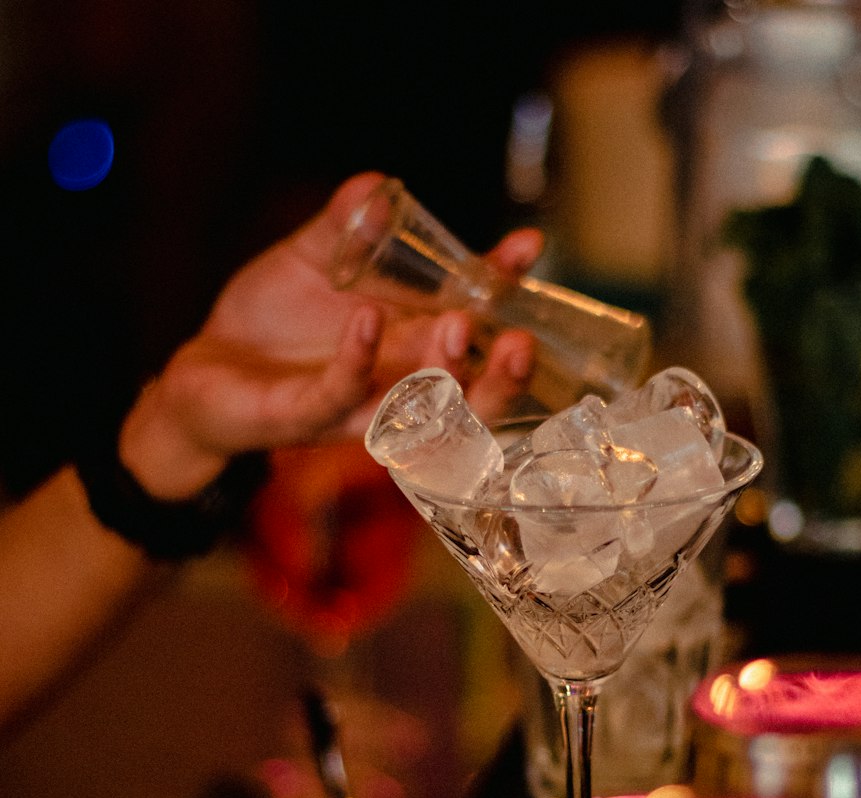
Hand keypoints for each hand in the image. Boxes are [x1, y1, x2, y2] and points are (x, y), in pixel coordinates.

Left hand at [119, 172, 542, 498]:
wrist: (202, 374)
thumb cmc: (269, 324)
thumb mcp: (310, 261)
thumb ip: (344, 227)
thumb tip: (379, 187)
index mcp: (409, 344)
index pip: (472, 321)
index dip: (502, 289)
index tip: (527, 247)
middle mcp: (396, 385)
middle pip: (470, 391)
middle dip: (500, 369)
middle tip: (516, 337)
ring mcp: (356, 405)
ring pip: (418, 412)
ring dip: (446, 374)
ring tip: (457, 326)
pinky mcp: (306, 416)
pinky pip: (341, 394)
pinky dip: (357, 359)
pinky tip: (367, 319)